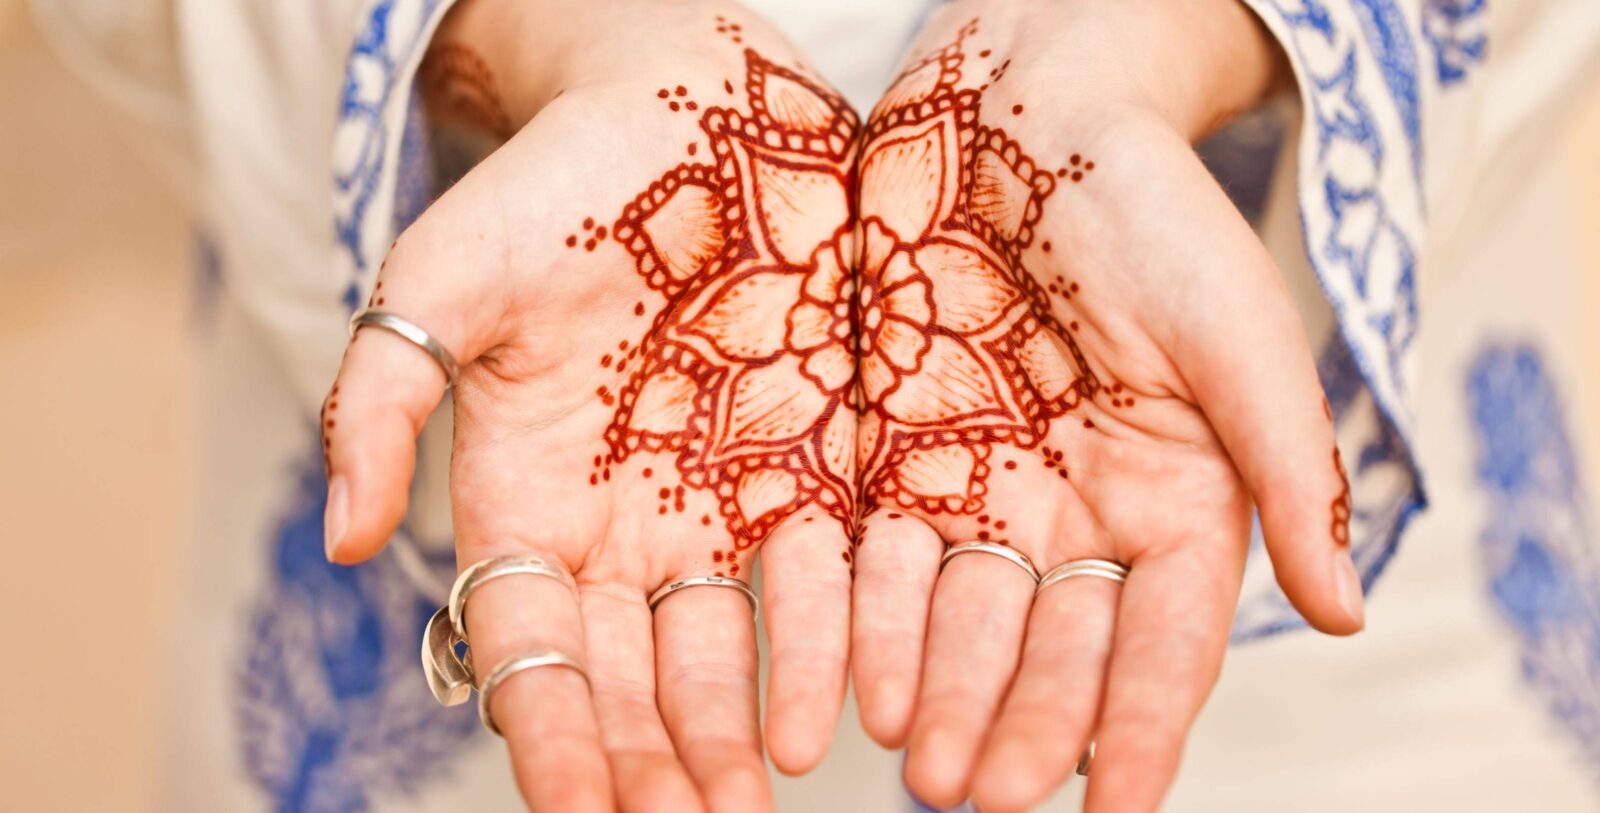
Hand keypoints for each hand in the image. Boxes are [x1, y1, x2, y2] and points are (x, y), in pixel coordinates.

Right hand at [322, 2, 858, 809]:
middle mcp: (625, 525)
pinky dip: (829, 639)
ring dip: (731, 728)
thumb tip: (346, 540)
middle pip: (631, 672)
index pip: (527, 644)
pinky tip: (840, 703)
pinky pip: (825, 570)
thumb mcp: (444, 281)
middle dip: (648, 758)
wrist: (688, 115)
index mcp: (528, 500)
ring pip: (726, 645)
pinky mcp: (813, 463)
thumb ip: (382, 402)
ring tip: (747, 795)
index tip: (570, 807)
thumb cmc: (553, 194)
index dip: (546, 728)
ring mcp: (723, 501)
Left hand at [848, 3, 1359, 810]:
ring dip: (943, 691)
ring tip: (920, 765)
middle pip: (1053, 646)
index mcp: (1177, 501)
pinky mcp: (895, 457)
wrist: (1021, 116)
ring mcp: (982, 492)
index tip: (1117, 804)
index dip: (1143, 722)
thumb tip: (1348, 614)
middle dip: (1023, 723)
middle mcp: (1078, 516)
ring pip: (963, 617)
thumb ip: (1289, 469)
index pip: (1165, 639)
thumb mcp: (1236, 334)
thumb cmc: (1151, 214)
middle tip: (986, 796)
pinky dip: (870, 618)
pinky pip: (878, 554)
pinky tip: (858, 679)